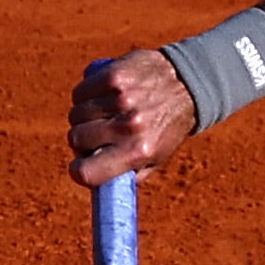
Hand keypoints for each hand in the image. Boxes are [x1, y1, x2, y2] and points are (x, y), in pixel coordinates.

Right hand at [66, 50, 193, 186]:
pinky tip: (100, 95)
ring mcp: (121, 99)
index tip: (82, 163)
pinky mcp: (113, 76)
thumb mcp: (156, 157)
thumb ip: (128, 175)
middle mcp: (130, 126)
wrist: (188, 82)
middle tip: (96, 133)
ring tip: (102, 112)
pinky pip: (80, 92)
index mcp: (139, 152)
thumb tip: (101, 189)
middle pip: (76, 138)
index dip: (78, 170)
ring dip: (84, 115)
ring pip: (76, 114)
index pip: (86, 172)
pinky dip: (85, 94)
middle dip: (82, 138)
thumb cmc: (168, 125)